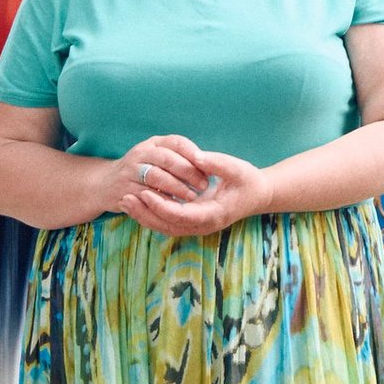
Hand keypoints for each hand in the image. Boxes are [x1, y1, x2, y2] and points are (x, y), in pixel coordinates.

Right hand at [101, 135, 218, 227]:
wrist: (106, 184)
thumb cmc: (144, 170)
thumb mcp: (159, 157)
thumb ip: (180, 158)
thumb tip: (210, 164)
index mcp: (154, 143)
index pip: (176, 142)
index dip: (193, 153)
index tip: (209, 166)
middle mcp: (141, 153)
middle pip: (167, 158)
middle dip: (188, 171)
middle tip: (204, 184)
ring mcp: (131, 170)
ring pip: (156, 176)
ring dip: (176, 187)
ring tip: (191, 196)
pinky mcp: (125, 188)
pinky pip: (146, 194)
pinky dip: (162, 200)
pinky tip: (175, 206)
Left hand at [109, 137, 268, 236]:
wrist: (258, 194)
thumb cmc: (248, 180)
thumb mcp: (237, 168)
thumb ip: (216, 163)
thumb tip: (195, 156)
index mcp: (213, 214)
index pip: (181, 216)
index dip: (160, 206)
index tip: (143, 192)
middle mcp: (203, 225)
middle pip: (167, 226)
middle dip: (145, 214)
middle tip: (124, 199)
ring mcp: (197, 226)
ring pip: (164, 227)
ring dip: (144, 216)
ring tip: (124, 202)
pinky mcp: (192, 221)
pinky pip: (167, 222)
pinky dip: (151, 215)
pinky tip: (138, 203)